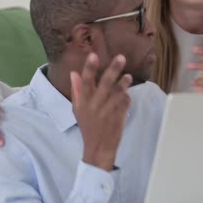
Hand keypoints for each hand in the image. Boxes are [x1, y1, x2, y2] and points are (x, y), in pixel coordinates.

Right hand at [71, 53, 132, 171]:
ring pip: (118, 93)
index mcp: (83, 102)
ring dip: (123, 83)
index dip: (89, 68)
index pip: (85, 82)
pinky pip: (125, 103)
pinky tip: (127, 95)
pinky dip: (127, 97)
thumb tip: (73, 73)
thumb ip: (77, 91)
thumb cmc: (88, 125)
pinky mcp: (119, 117)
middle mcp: (95, 105)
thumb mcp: (77, 109)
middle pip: (105, 84)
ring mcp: (108, 111)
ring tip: (128, 76)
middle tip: (121, 57)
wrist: (98, 147)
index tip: (93, 55)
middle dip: (113, 70)